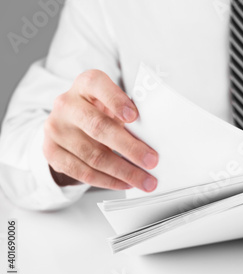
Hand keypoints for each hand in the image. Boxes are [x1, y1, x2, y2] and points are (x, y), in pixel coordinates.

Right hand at [43, 70, 157, 191]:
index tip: (134, 117)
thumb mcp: (113, 104)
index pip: (97, 85)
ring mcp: (56, 129)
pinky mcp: (51, 152)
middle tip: (152, 161)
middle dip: (130, 148)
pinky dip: (108, 180)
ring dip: (123, 171)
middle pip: (99, 127)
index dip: (116, 100)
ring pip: (93, 155)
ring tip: (145, 181)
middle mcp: (67, 104)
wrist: (68, 125)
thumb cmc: (101, 112)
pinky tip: (125, 183)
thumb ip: (130, 114)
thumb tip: (155, 139)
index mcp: (85, 85)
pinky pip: (82, 172)